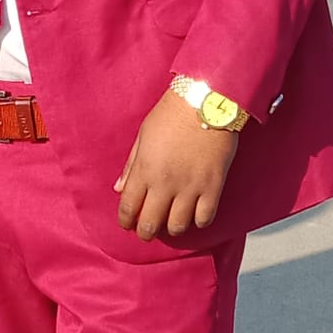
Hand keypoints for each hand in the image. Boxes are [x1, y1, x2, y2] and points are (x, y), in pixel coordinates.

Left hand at [114, 89, 237, 241]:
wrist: (207, 101)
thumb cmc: (172, 113)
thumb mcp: (144, 134)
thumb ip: (131, 164)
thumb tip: (119, 188)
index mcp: (144, 169)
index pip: (128, 208)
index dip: (126, 220)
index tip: (129, 222)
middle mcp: (165, 183)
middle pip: (150, 225)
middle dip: (146, 231)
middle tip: (149, 227)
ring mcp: (190, 186)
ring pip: (177, 227)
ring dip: (172, 227)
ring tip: (172, 220)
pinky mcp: (213, 186)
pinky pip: (204, 218)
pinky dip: (198, 220)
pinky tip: (195, 212)